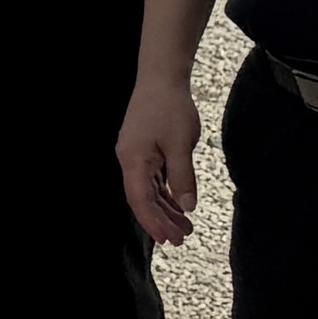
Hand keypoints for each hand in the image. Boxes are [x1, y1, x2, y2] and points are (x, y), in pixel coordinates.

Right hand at [118, 84, 202, 247]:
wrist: (161, 78)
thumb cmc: (170, 108)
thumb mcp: (181, 145)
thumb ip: (183, 177)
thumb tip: (187, 206)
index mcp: (133, 160)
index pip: (140, 199)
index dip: (153, 222)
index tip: (168, 240)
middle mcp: (130, 160)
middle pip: (142, 198)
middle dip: (160, 220)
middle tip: (181, 240)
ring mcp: (136, 155)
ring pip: (148, 189)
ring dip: (165, 208)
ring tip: (186, 226)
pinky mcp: (145, 149)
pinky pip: (153, 179)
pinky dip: (165, 193)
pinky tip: (178, 205)